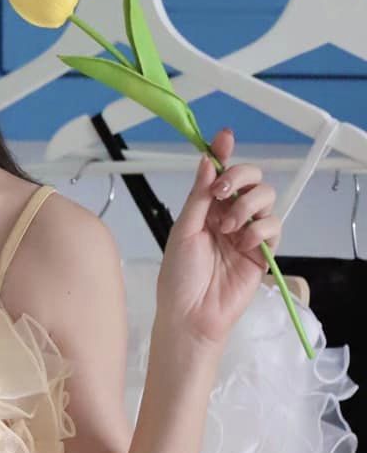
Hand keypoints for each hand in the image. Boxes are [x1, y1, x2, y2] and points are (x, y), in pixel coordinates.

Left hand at [155, 125, 283, 350]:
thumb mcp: (183, 231)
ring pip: (266, 197)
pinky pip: (274, 225)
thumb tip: (207, 162)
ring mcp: (247, 232)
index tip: (224, 138)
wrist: (191, 315)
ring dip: (247, 205)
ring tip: (228, 229)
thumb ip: (198, 197)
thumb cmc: (179, 278)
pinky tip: (242, 243)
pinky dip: (259, 228)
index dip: (223, 154)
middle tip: (221, 192)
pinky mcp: (263, 251)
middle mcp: (228, 216)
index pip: (219, 174)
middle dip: (239, 177)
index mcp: (205, 209)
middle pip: (251, 179)